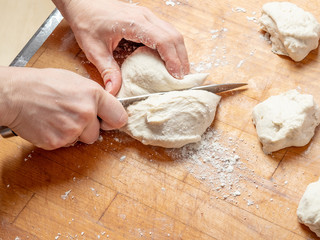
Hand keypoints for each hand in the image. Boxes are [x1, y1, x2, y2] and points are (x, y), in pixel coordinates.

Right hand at [0, 67, 126, 149]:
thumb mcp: (75, 81)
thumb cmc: (42, 84)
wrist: (14, 94)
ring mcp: (72, 130)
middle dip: (89, 128)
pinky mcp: (57, 142)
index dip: (113, 120)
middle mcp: (86, 113)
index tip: (108, 121)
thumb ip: (94, 96)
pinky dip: (60, 137)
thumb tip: (106, 107)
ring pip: (82, 140)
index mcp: (93, 95)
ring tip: (59, 118)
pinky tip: (51, 124)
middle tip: (73, 116)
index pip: (120, 118)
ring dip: (75, 133)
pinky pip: (66, 144)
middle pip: (98, 133)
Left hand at [54, 0, 189, 94]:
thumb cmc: (87, 21)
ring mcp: (147, 16)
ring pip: (173, 32)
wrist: (82, 2)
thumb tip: (114, 91)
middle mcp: (145, 17)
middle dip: (182, 58)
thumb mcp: (94, 49)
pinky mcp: (146, 19)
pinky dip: (172, 47)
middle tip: (182, 79)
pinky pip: (166, 32)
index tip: (177, 76)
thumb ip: (107, 70)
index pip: (163, 40)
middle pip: (174, 36)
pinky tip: (170, 60)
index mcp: (134, 23)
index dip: (173, 59)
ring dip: (179, 52)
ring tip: (180, 72)